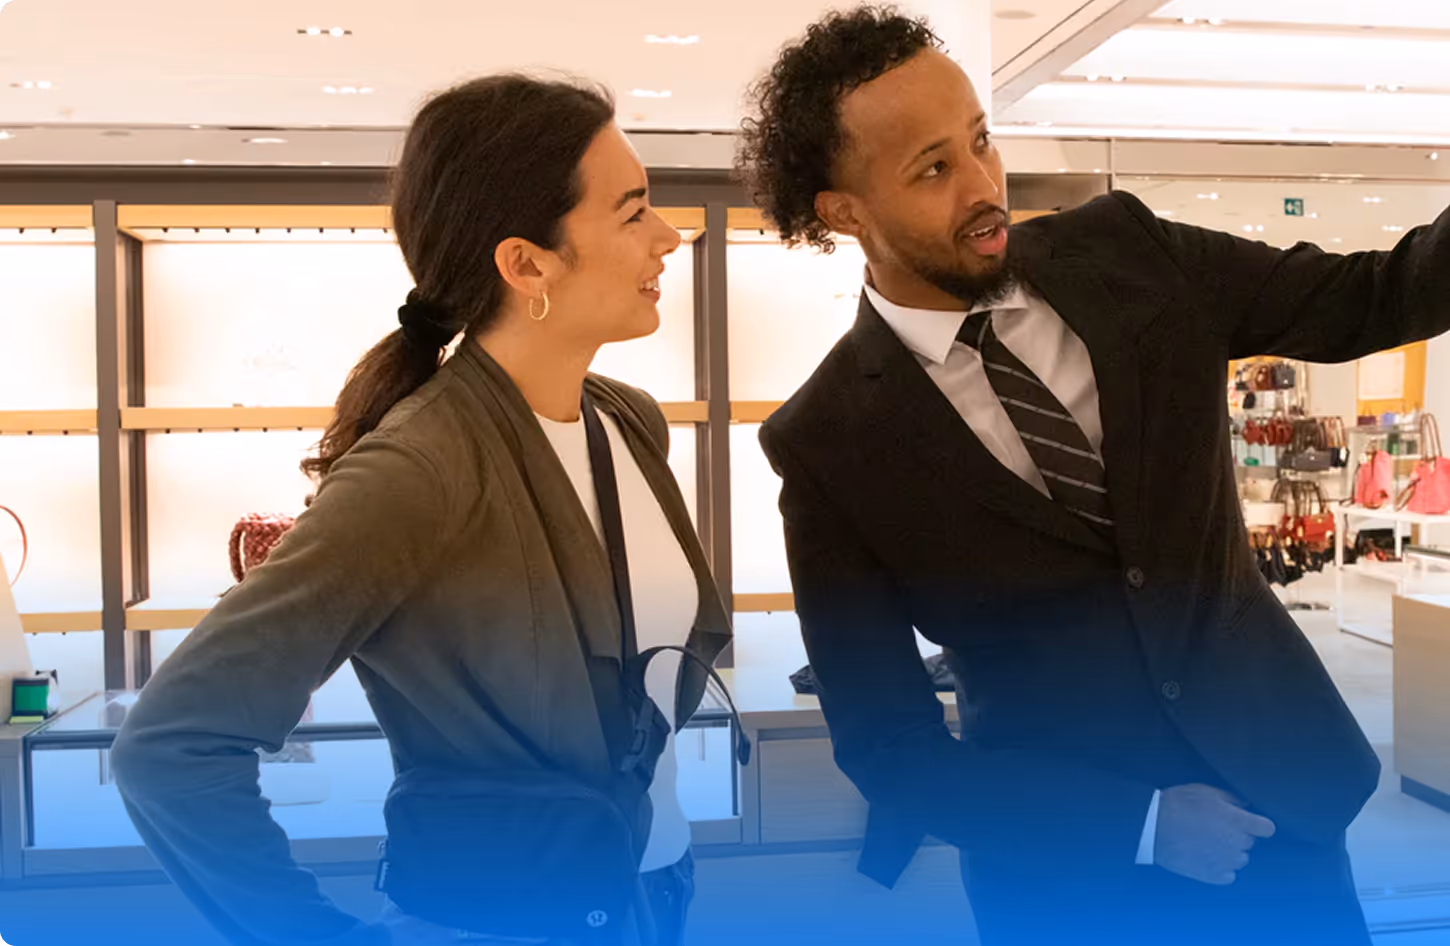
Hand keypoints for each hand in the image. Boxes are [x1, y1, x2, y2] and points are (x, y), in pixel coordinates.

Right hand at [1154, 784, 1275, 885]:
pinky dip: (1222, 869)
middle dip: (1238, 835)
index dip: (1258, 825)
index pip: (1266, 828)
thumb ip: (1230, 799)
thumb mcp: (1205, 791)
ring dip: (1230, 852)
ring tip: (1209, 844)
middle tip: (1217, 828)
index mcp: (1239, 821)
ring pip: (1240, 859)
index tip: (1249, 823)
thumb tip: (1245, 806)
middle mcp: (1237, 844)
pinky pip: (1229, 876)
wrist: (1153, 826)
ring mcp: (1226, 862)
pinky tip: (1207, 858)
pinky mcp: (1213, 876)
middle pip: (1250, 843)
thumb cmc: (1179, 804)